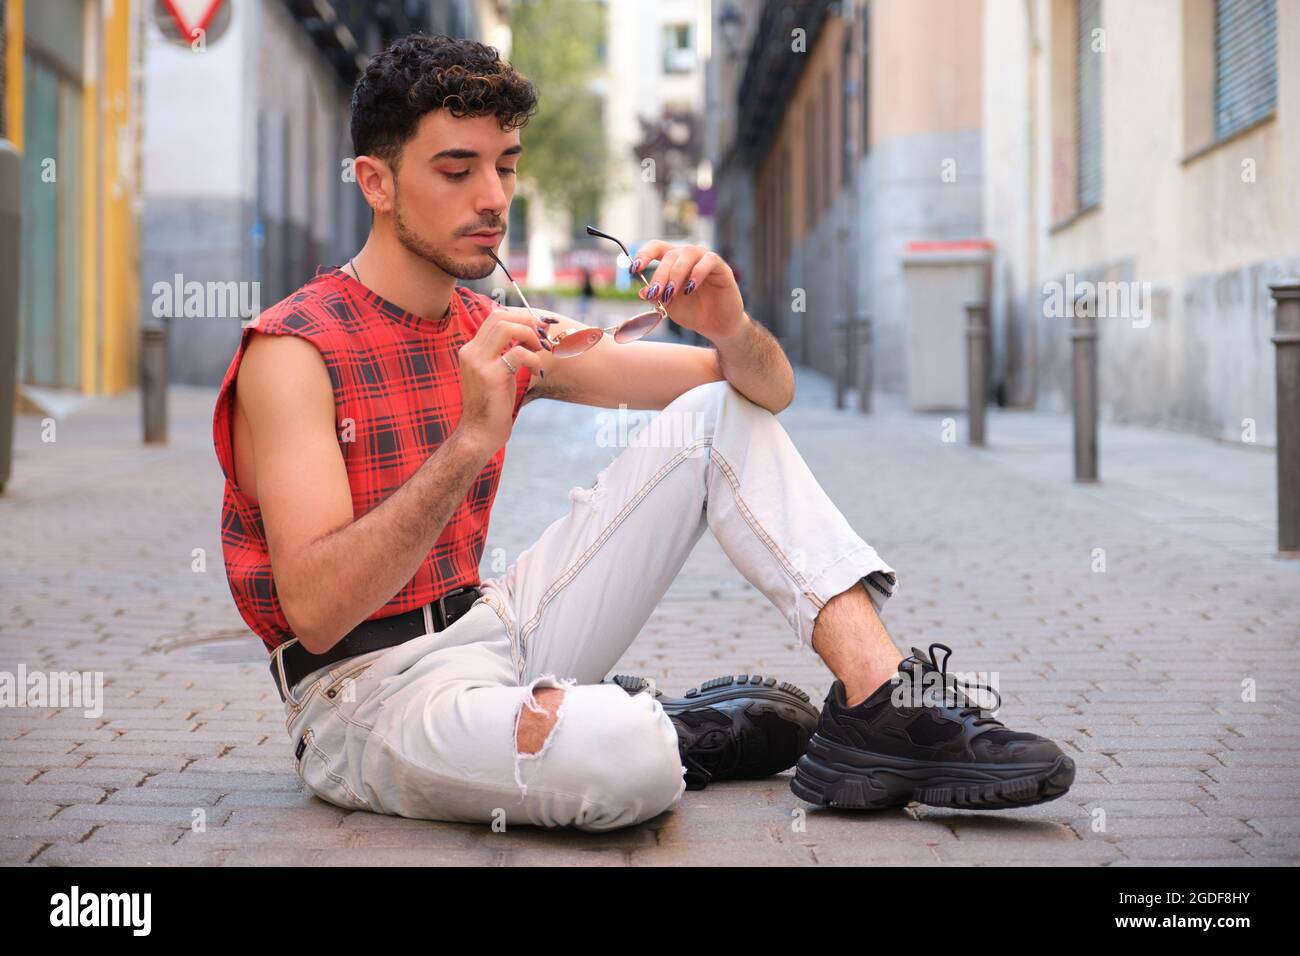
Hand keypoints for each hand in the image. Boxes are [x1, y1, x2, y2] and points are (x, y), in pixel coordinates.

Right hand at [455, 306, 548, 453]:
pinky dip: (534, 359)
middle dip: (527, 321)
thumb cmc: (493, 404)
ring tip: (539, 352)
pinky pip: (519, 353)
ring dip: (530, 336)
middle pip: (501, 317)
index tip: (538, 327)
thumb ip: (510, 351)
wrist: (479, 433)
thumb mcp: (499, 373)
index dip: (520, 316)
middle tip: (543, 337)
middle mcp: (471, 352)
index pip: (495, 317)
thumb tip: (537, 328)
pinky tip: (537, 372)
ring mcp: (479, 362)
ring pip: (508, 328)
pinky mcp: (491, 375)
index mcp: (471, 349)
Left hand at [629, 241, 746, 342]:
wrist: (716, 326)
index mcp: (673, 262)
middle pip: (669, 254)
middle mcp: (688, 257)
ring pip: (687, 253)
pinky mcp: (721, 267)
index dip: (643, 254)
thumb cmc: (692, 312)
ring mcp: (705, 259)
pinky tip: (690, 288)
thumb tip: (642, 291)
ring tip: (671, 293)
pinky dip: (696, 273)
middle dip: (659, 274)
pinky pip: (708, 261)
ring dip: (676, 273)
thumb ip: (657, 297)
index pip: (656, 248)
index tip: (633, 269)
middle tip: (655, 293)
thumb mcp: (669, 306)